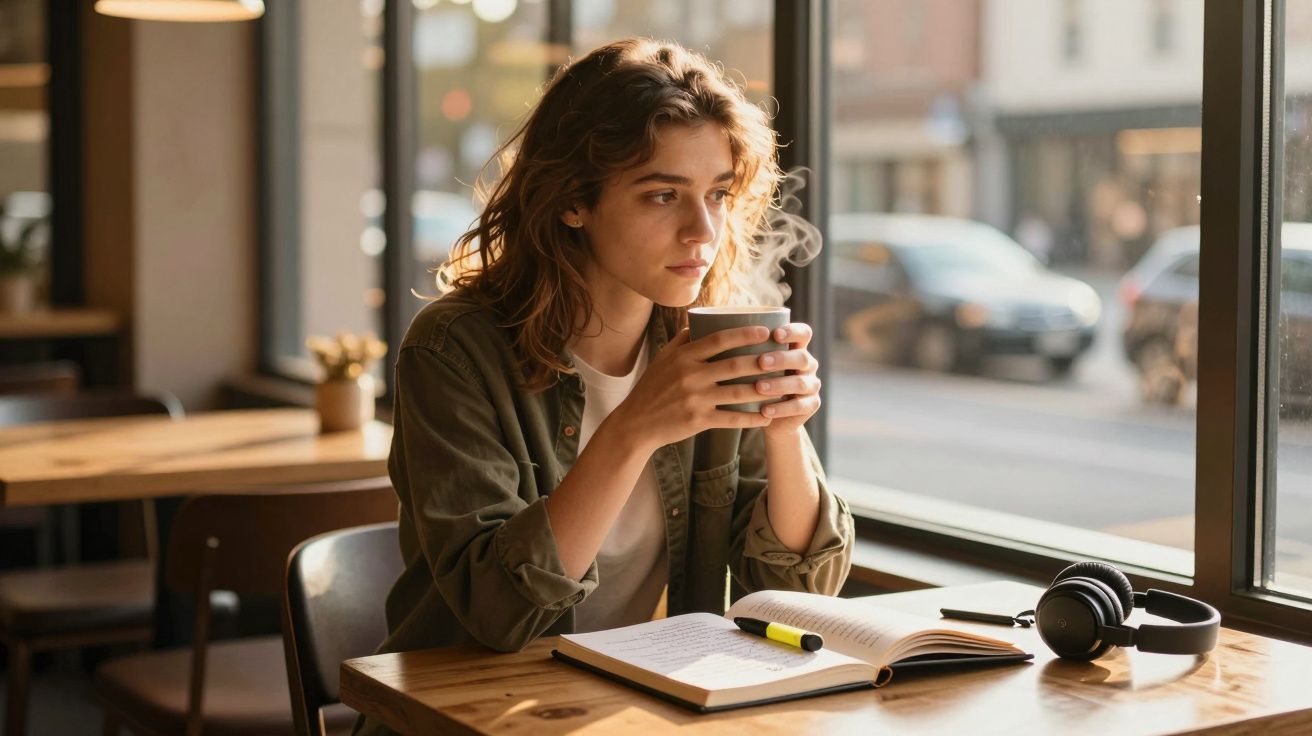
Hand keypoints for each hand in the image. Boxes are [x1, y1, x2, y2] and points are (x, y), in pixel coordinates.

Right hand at [608, 325, 776, 454]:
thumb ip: (684, 340)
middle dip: (762, 360)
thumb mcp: (664, 358)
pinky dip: (751, 418)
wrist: (636, 422)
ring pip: (737, 392)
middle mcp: (689, 375)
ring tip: (783, 386)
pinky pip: (731, 418)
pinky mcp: (697, 420)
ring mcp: (694, 399)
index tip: (765, 331)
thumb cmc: (653, 387)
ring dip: (763, 390)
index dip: (744, 334)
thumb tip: (702, 320)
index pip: (718, 339)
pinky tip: (767, 416)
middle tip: (783, 357)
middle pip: (734, 365)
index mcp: (683, 356)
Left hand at [753, 322, 820, 437]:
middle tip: (761, 362)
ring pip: (800, 383)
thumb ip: (743, 350)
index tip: (774, 334)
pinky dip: (780, 409)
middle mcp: (807, 364)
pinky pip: (799, 407)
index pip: (803, 333)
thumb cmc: (752, 380)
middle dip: (781, 359)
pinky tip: (764, 410)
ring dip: (779, 385)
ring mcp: (811, 385)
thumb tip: (714, 333)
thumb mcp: (749, 364)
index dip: (792, 331)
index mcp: (796, 348)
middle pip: (801, 357)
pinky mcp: (811, 405)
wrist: (763, 414)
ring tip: (759, 387)